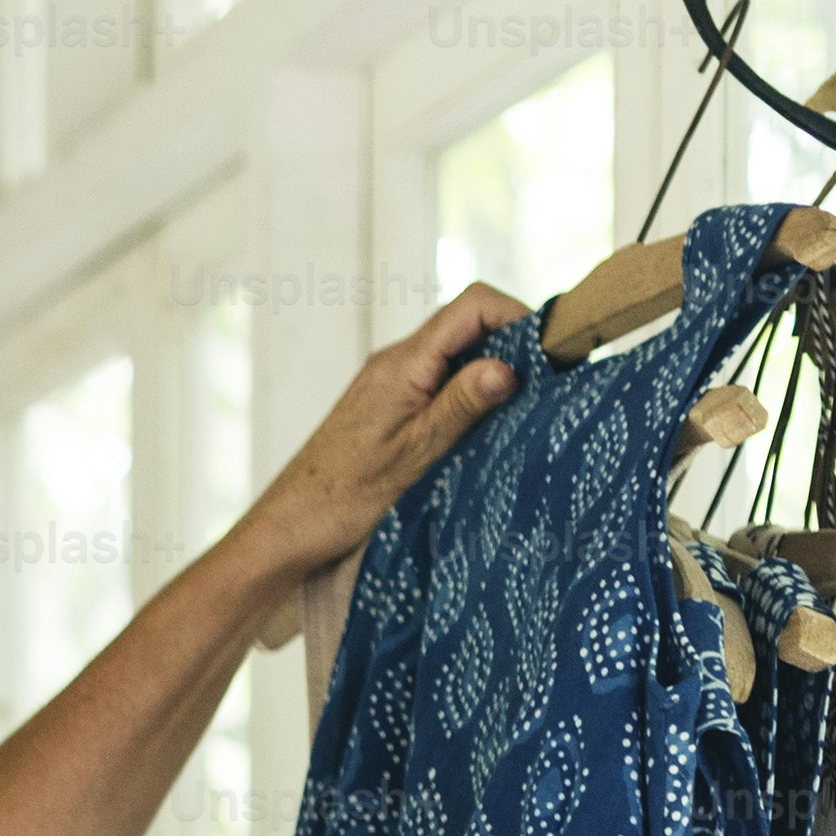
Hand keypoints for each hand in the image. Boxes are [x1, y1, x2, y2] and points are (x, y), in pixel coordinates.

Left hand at [224, 284, 529, 580]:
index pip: (473, 305)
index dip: (519, 317)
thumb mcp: (412, 454)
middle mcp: (395, 362)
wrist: (285, 530)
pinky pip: (439, 380)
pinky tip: (482, 427)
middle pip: (470, 325)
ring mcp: (390, 383)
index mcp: (402, 364)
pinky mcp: (387, 405)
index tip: (550, 353)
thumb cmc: (340, 499)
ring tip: (519, 410)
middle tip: (545, 385)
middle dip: (513, 346)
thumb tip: (509, 367)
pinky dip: (468, 393)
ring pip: (457, 354)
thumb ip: (460, 406)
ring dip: (492, 373)